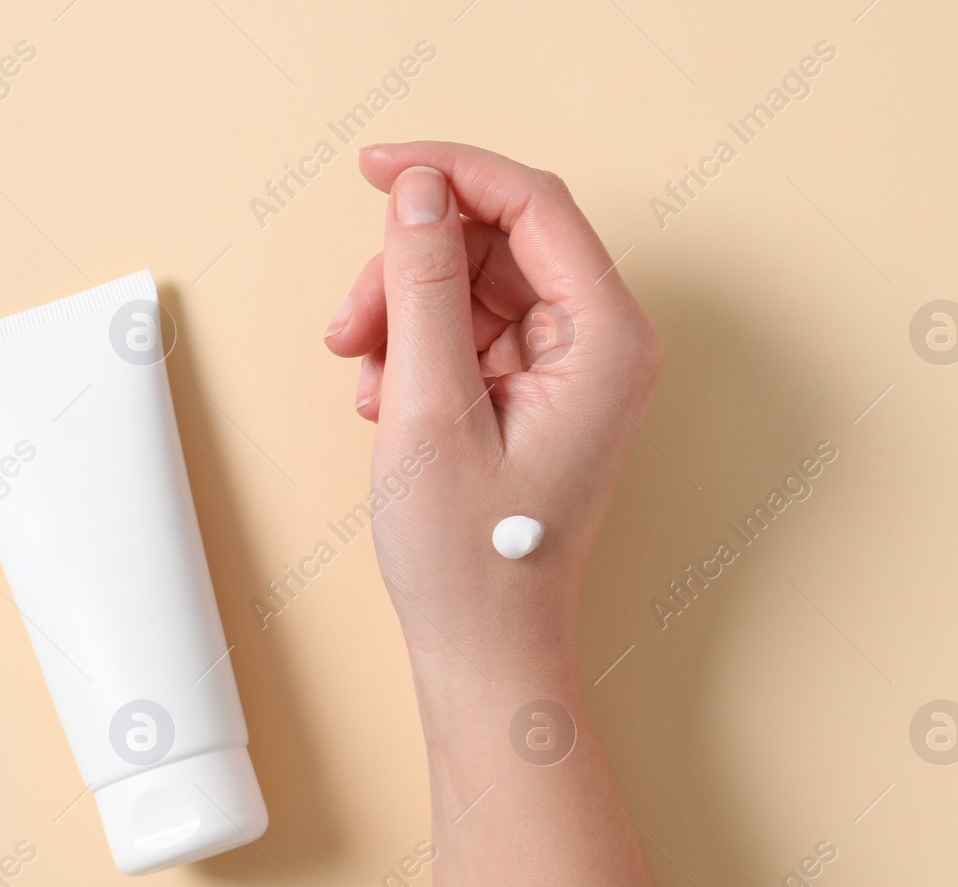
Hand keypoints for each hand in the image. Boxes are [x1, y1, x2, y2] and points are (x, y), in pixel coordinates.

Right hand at [324, 141, 663, 684]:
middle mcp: (600, 345)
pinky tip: (387, 403)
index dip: (449, 171)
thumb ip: (421, 286)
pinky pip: (469, 333)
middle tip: (353, 322)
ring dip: (405, 316)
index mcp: (604, 340)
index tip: (377, 168)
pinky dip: (418, 352)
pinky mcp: (536, 395)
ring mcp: (569, 371)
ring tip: (368, 381)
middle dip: (411, 268)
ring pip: (473, 286)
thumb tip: (417, 192)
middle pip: (497, 242)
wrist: (484, 647)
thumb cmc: (473, 557)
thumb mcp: (429, 408)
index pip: (532, 203)